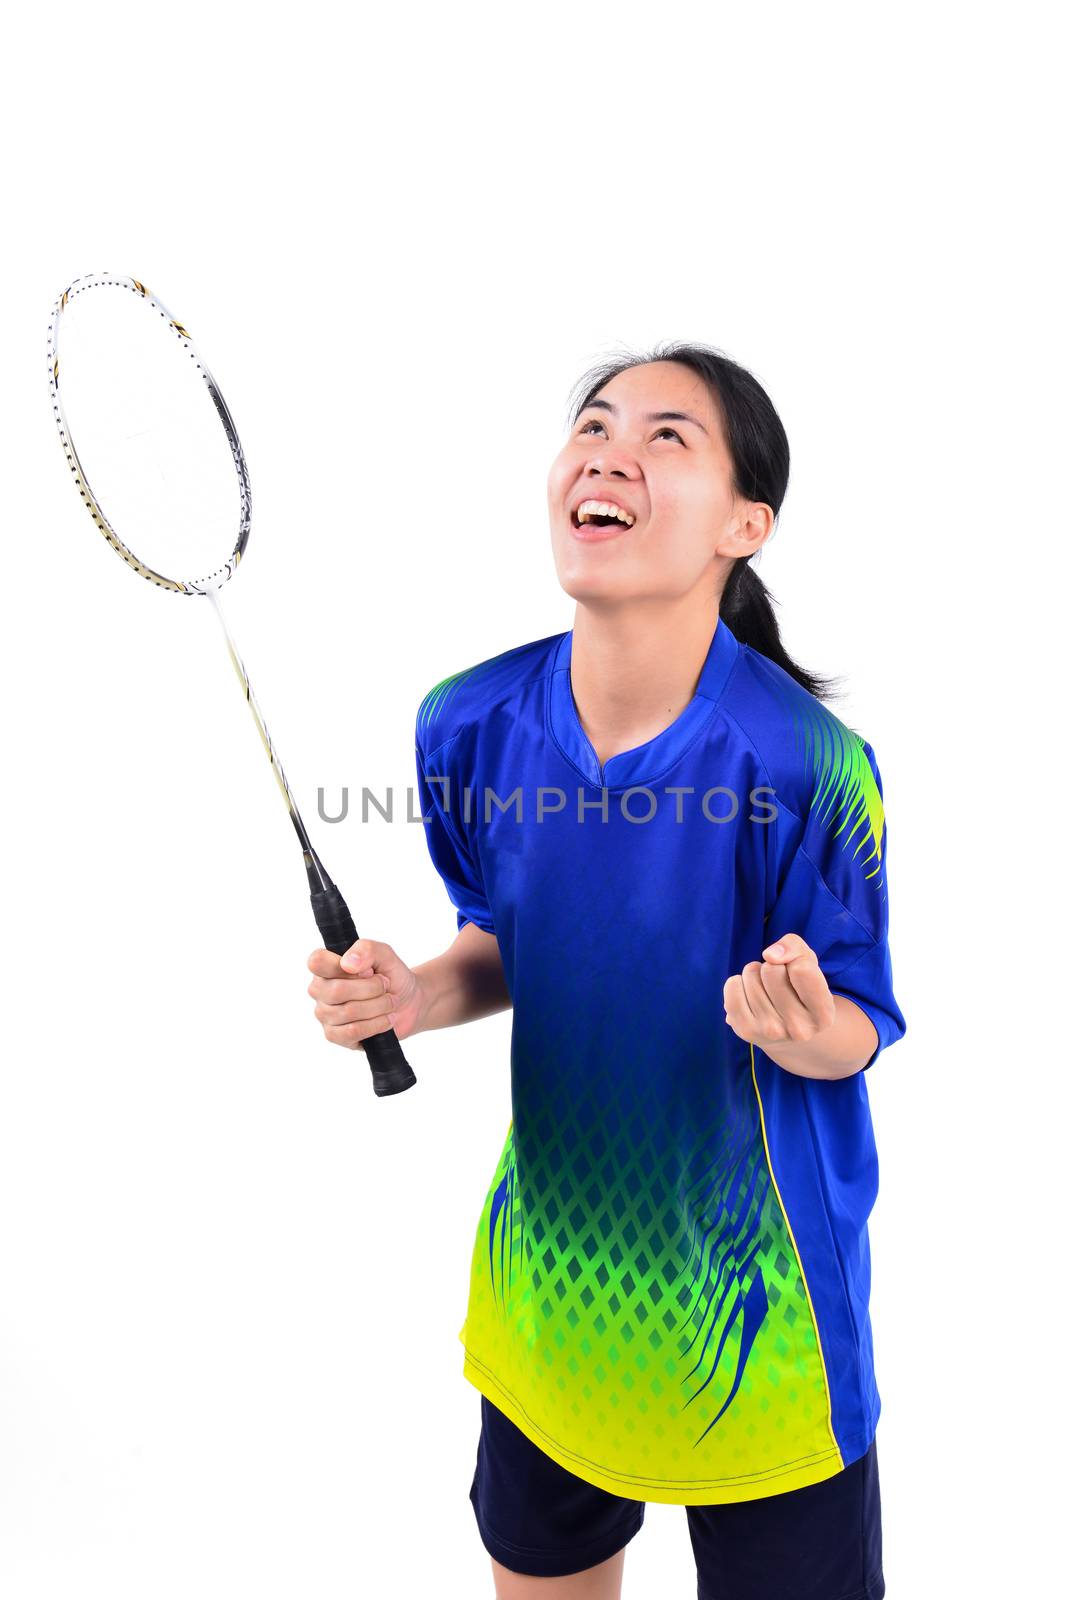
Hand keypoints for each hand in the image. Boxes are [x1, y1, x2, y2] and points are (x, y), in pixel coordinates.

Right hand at [307, 937, 425, 1048]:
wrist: (409, 1002)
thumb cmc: (392, 976)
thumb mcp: (384, 954)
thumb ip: (366, 949)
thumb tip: (347, 963)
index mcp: (325, 967)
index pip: (316, 962)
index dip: (342, 966)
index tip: (367, 970)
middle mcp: (320, 990)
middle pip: (337, 990)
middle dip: (372, 988)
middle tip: (386, 986)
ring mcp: (325, 1014)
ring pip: (348, 1012)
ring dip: (379, 1006)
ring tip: (390, 1002)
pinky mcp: (334, 1035)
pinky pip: (352, 1032)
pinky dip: (376, 1024)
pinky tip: (386, 1019)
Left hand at [723, 932, 835, 1051]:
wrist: (786, 1031)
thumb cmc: (799, 988)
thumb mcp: (808, 963)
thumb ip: (795, 947)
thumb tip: (770, 954)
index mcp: (823, 1014)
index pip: (802, 969)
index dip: (794, 960)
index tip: (796, 971)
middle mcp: (799, 1029)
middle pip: (772, 970)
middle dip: (772, 966)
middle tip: (778, 982)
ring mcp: (771, 1032)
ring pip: (751, 975)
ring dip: (755, 974)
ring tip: (765, 990)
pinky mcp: (746, 1031)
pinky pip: (732, 986)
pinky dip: (737, 982)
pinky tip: (749, 995)